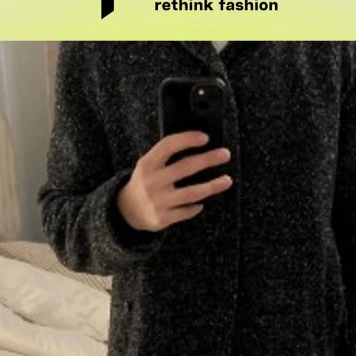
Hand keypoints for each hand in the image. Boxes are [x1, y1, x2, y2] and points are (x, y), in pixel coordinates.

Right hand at [117, 131, 232, 232]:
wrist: (128, 210)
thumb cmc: (145, 182)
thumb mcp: (148, 165)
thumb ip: (166, 157)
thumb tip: (199, 146)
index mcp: (147, 164)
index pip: (168, 146)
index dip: (187, 139)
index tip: (206, 137)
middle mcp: (152, 182)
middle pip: (185, 167)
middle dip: (208, 160)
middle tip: (225, 154)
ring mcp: (158, 201)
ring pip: (192, 193)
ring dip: (212, 186)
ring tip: (227, 180)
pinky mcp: (163, 218)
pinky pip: (187, 211)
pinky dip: (197, 206)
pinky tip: (204, 201)